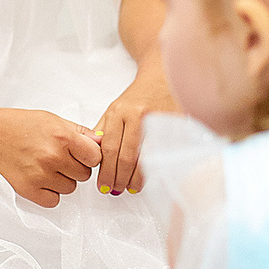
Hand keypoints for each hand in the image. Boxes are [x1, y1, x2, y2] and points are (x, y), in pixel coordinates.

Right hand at [0, 105, 101, 207]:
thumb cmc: (17, 124)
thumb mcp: (51, 119)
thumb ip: (79, 132)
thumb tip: (100, 142)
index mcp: (62, 137)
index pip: (96, 157)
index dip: (89, 155)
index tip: (81, 153)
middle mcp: (53, 157)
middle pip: (84, 175)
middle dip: (75, 167)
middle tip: (59, 158)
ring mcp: (40, 176)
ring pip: (70, 189)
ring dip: (62, 180)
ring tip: (46, 166)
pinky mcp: (28, 190)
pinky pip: (54, 201)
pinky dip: (50, 193)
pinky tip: (40, 179)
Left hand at [95, 66, 174, 194]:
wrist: (161, 78)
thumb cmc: (137, 98)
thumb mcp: (114, 110)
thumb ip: (103, 133)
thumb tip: (94, 160)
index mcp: (119, 112)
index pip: (109, 148)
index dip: (106, 171)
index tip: (103, 185)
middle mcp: (138, 115)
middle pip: (127, 156)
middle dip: (120, 178)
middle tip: (116, 190)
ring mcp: (158, 119)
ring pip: (146, 157)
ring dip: (137, 178)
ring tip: (131, 188)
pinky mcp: (175, 124)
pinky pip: (163, 152)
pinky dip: (155, 168)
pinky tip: (149, 177)